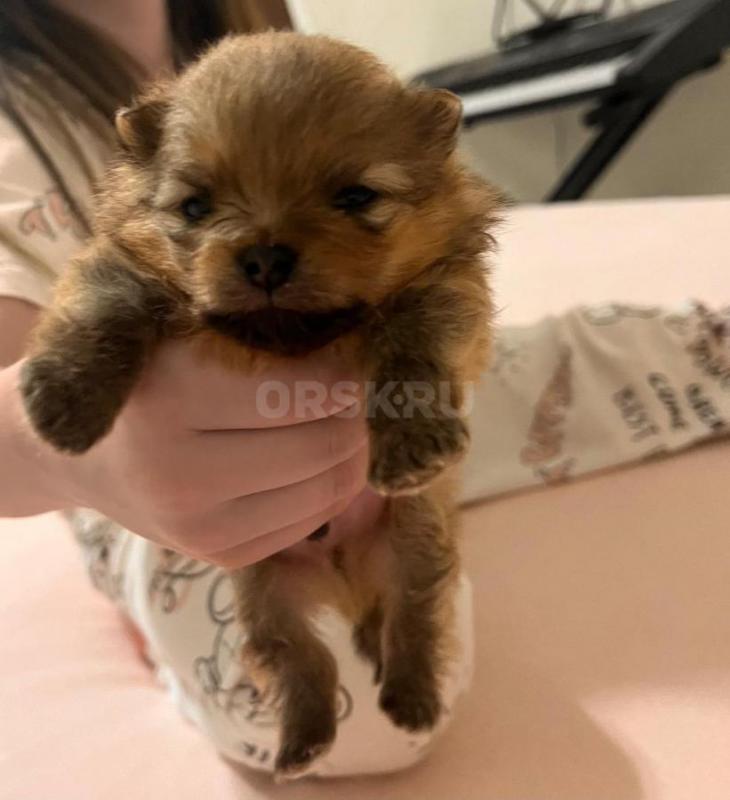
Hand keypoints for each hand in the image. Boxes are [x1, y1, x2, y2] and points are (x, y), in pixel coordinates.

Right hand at [2, 340, 366, 566]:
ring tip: (341, 418)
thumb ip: (260, 331)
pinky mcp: (220, 557)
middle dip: (357, 412)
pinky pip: (314, 519)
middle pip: (326, 444)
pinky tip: (316, 456)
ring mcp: (200, 529)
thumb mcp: (185, 330)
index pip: (305, 388)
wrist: (76, 455)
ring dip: (353, 449)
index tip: (354, 352)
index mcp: (172, 396)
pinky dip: (332, 484)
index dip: (347, 369)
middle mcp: (181, 474)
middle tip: (360, 387)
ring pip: (330, 487)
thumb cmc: (141, 376)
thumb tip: (361, 348)